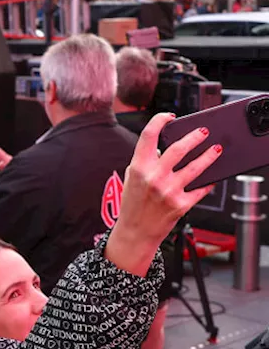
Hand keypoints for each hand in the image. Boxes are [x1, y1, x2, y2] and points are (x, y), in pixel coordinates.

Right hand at [105, 113, 222, 276]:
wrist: (135, 231)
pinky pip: (201, 189)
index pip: (148, 135)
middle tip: (203, 131)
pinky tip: (212, 177)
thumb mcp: (131, 178)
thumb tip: (159, 147)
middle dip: (195, 136)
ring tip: (216, 149)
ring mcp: (169, 191)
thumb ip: (144, 161)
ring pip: (196, 167)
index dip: (160, 120)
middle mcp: (154, 177)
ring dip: (209, 155)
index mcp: (139, 167)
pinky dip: (208, 182)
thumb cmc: (132, 205)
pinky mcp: (181, 204)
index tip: (169, 116)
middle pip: (178, 148)